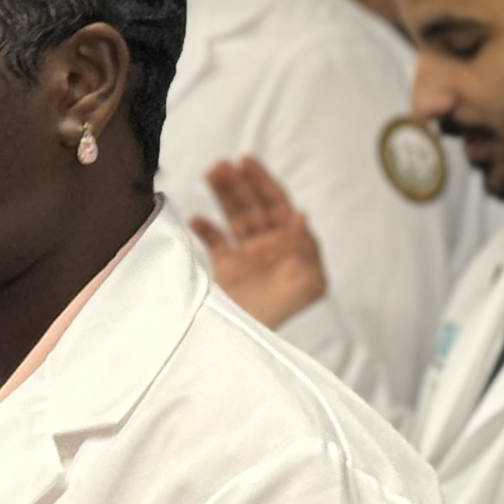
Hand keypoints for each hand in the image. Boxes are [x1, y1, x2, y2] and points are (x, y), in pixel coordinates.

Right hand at [192, 158, 328, 328]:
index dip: (264, 182)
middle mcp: (271, 248)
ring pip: (235, 218)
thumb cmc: (286, 316)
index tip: (247, 162)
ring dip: (223, 196)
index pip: (278, 205)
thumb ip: (305, 247)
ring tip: (211, 173)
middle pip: (254, 207)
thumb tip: (300, 214)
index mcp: (292, 247)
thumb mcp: (308, 281)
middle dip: (239, 185)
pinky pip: (216, 242)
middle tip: (222, 165)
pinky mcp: (228, 271)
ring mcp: (249, 258)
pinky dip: (205, 228)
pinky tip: (196, 218)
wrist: (252, 342)